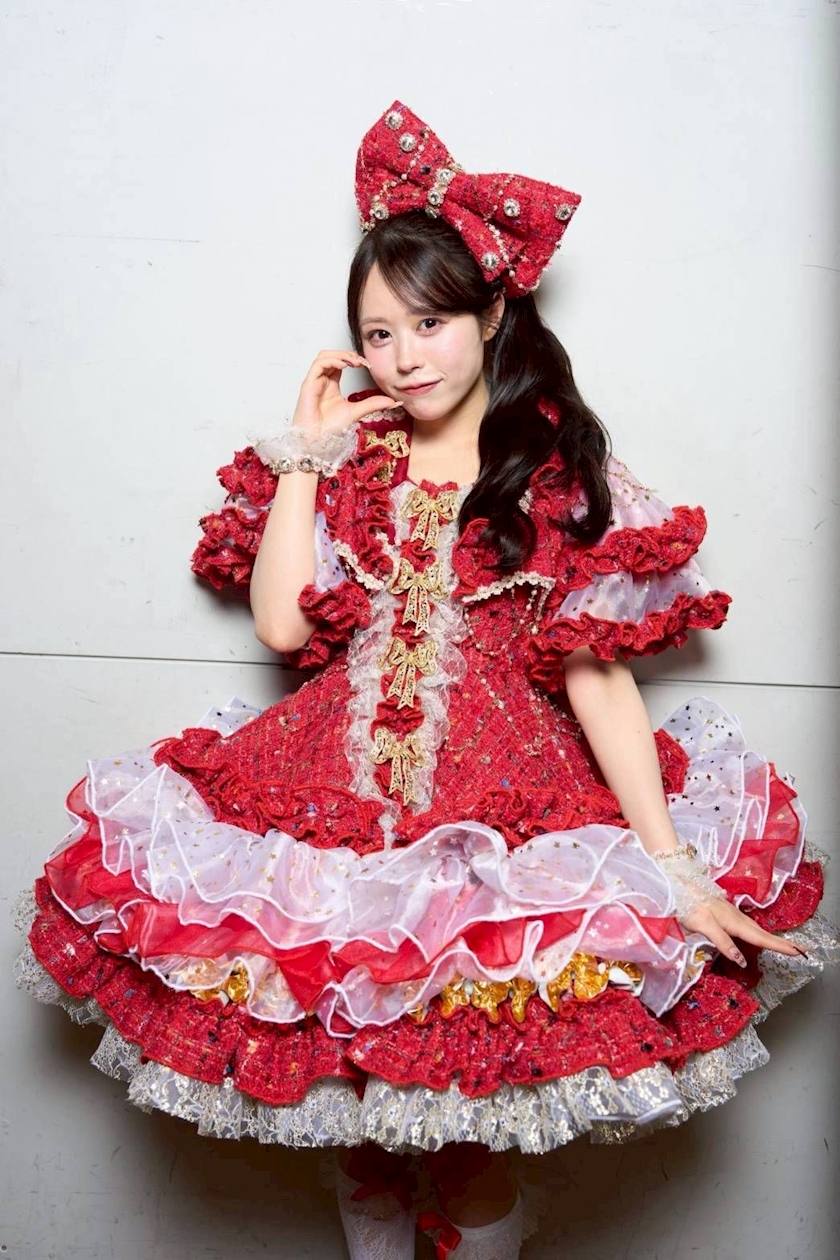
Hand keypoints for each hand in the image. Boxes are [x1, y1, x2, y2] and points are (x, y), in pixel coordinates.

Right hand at [291, 349, 397, 437]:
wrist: (317, 442)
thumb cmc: (329, 430)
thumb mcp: (357, 412)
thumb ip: (373, 404)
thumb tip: (393, 401)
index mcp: (332, 385)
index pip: (341, 363)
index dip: (354, 359)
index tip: (368, 366)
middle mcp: (322, 381)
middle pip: (332, 356)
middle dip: (349, 354)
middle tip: (363, 362)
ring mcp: (315, 382)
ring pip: (324, 356)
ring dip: (341, 355)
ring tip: (355, 362)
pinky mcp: (308, 384)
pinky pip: (318, 364)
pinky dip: (332, 360)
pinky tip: (344, 365)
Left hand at [679, 897, 807, 968]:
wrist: (676, 884)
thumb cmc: (688, 904)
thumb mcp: (703, 924)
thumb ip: (722, 941)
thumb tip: (741, 961)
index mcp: (734, 922)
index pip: (761, 938)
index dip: (779, 946)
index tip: (798, 951)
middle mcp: (736, 918)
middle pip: (763, 934)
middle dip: (783, 943)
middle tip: (802, 950)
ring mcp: (731, 915)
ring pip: (756, 930)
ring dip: (773, 939)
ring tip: (787, 947)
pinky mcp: (725, 915)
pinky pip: (748, 927)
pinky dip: (759, 934)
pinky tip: (758, 937)